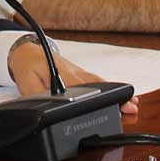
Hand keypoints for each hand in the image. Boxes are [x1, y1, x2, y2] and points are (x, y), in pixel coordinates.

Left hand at [7, 40, 139, 116]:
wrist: (29, 51)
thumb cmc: (28, 66)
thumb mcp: (26, 84)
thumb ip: (36, 96)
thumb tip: (44, 109)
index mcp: (61, 74)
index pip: (80, 88)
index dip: (95, 98)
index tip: (107, 103)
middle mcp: (74, 72)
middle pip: (97, 86)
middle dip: (113, 97)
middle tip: (130, 106)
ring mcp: (80, 73)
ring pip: (101, 83)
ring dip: (116, 94)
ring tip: (132, 103)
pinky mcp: (82, 75)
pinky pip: (99, 81)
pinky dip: (112, 89)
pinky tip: (124, 96)